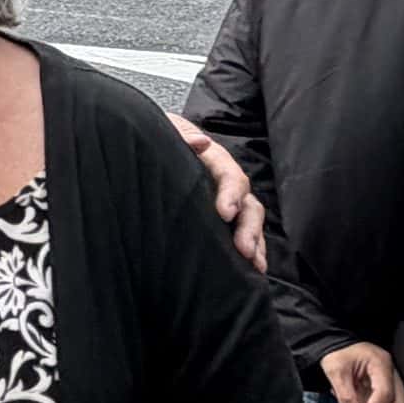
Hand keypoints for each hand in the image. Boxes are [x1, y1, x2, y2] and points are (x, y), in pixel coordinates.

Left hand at [171, 115, 264, 271]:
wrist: (148, 143)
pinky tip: (251, 270)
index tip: (225, 213)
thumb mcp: (164, 132)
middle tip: (245, 250)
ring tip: (255, 265)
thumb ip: (179, 137)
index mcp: (212, 158)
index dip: (231, 194)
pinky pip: (238, 233)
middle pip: (247, 203)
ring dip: (254, 242)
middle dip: (248, 227)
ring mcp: (224, 199)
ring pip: (248, 221)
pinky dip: (248, 249)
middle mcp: (224, 181)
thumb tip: (201, 142)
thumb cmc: (156, 138)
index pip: (229, 175)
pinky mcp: (217, 216)